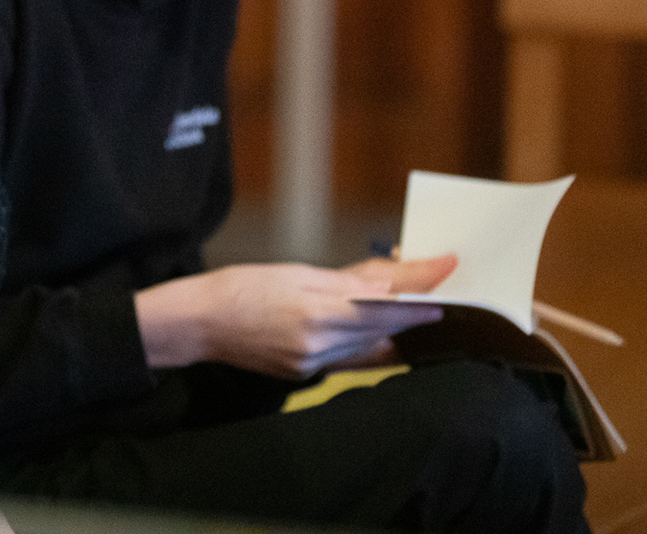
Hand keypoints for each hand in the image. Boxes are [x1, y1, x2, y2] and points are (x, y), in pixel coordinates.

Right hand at [132, 254, 455, 379]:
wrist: (200, 322)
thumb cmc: (240, 288)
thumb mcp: (295, 271)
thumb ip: (347, 281)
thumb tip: (391, 283)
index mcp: (317, 311)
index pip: (386, 303)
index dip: (421, 290)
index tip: (446, 274)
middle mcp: (320, 344)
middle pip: (385, 329)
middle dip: (415, 308)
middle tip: (439, 290)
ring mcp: (313, 364)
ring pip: (372, 348)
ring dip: (395, 328)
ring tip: (414, 309)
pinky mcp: (306, 375)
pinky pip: (350, 360)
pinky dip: (368, 344)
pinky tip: (377, 332)